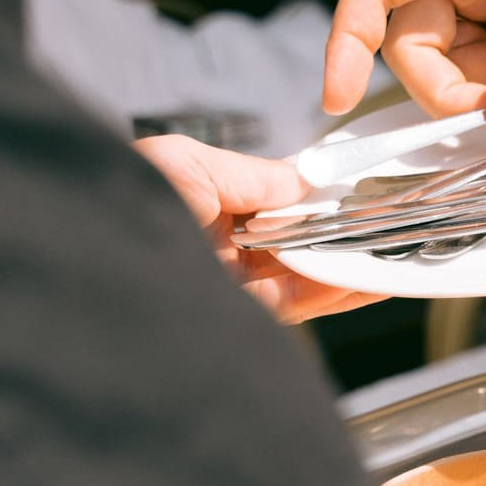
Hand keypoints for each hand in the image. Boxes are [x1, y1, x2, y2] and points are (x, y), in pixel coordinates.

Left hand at [134, 135, 382, 322]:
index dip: (315, 193)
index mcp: (197, 204)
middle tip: (390, 215)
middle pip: (294, 238)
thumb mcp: (190, 163)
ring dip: (351, 261)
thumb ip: (254, 174)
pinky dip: (339, 291)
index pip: (271, 199)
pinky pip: (299, 304)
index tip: (358, 184)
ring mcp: (229, 287)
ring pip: (304, 273)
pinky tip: (372, 277)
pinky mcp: (241, 321)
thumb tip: (307, 180)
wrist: (89, 266)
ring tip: (396, 245)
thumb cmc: (123, 201)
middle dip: (342, 228)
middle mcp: (215, 248)